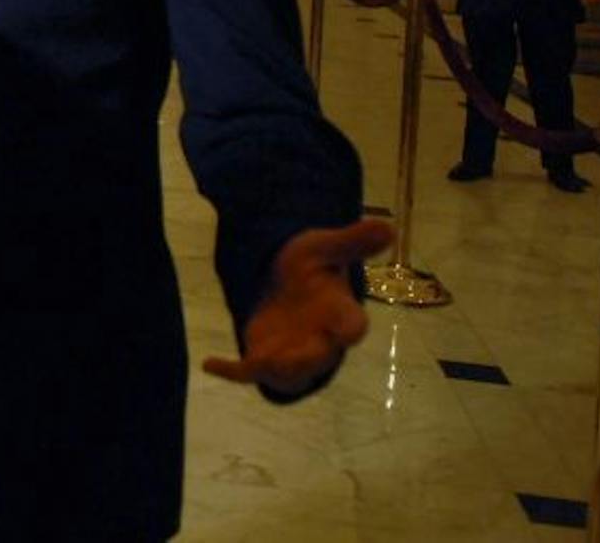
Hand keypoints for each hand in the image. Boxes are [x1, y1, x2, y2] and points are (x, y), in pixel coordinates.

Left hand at [201, 218, 393, 395]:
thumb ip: (351, 241)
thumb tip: (389, 227)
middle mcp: (321, 340)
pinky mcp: (266, 357)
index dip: (349, 328)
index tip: (347, 332)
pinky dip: (233, 370)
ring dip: (275, 370)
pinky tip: (210, 364)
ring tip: (256, 364)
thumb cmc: (310, 267)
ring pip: (290, 372)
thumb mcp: (323, 247)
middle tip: (294, 359)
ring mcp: (294, 354)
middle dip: (309, 359)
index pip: (352, 324)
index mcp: (340, 312)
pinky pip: (251, 371)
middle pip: (321, 357)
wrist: (284, 282)